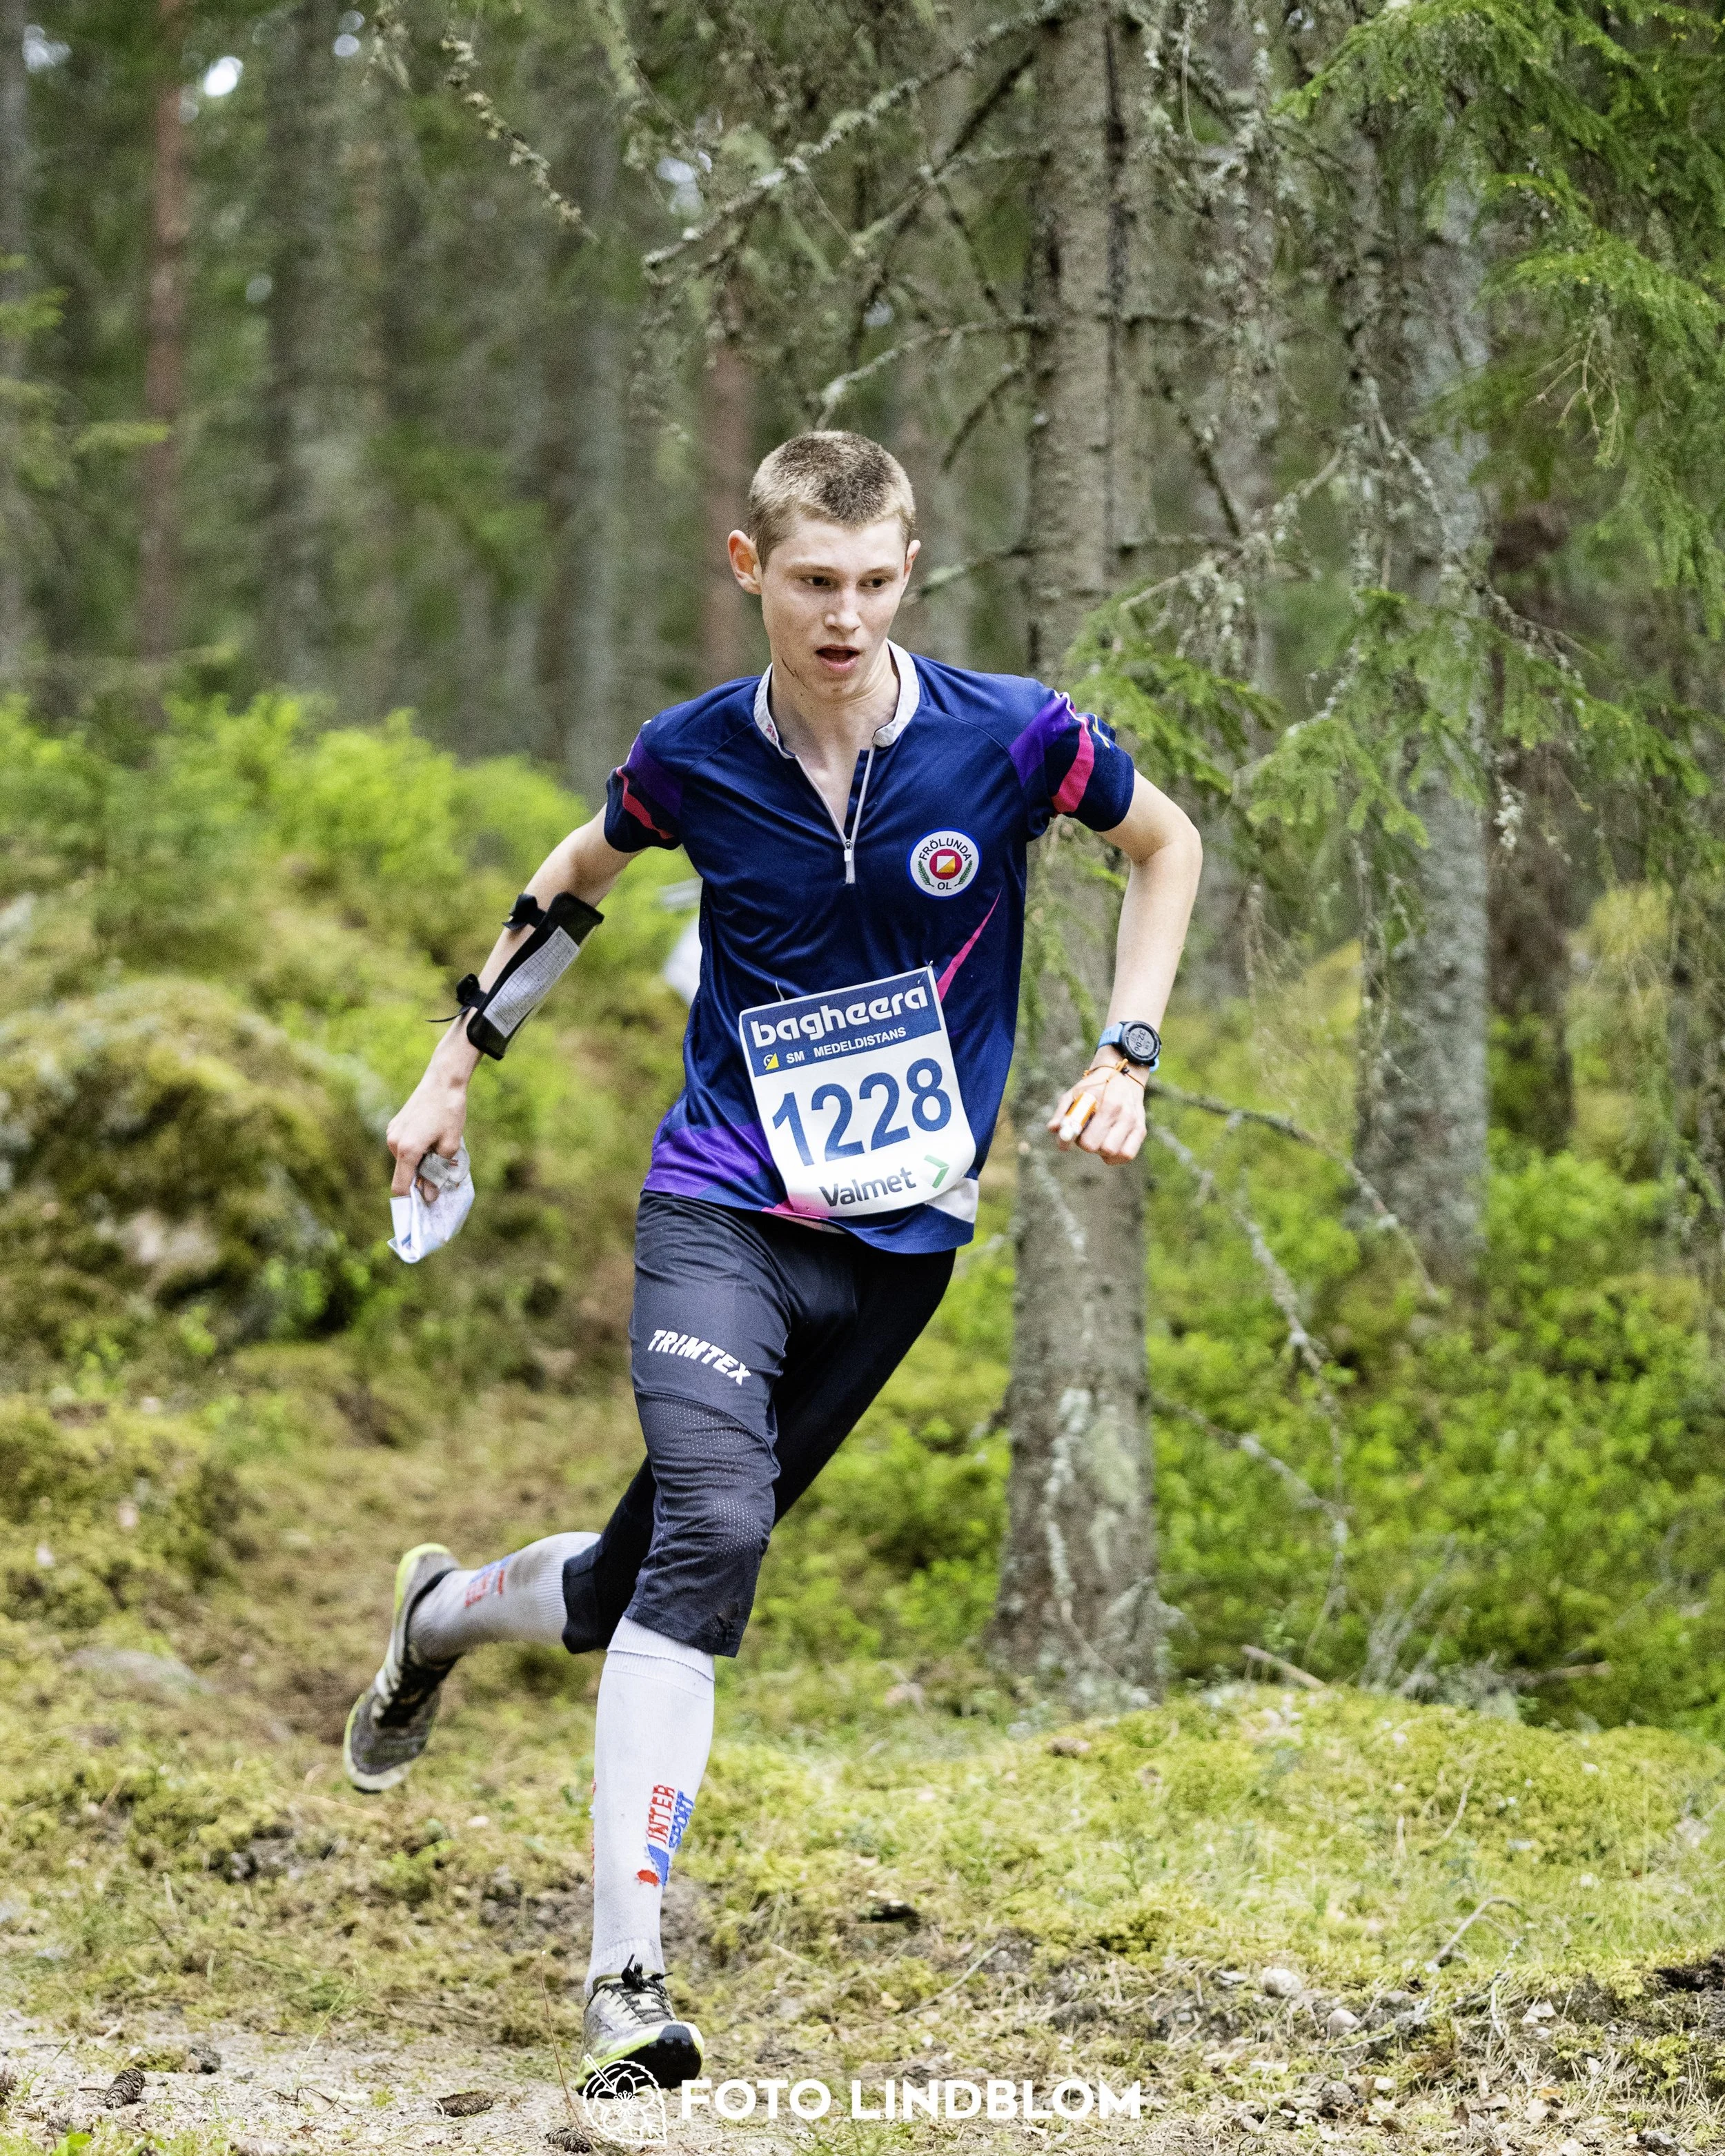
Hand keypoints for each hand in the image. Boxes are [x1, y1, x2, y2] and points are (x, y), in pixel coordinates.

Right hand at [387, 1068, 469, 1198]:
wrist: (442, 1082)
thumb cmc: (449, 1113)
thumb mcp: (449, 1146)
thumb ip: (437, 1173)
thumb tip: (429, 1195)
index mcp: (407, 1150)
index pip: (400, 1187)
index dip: (411, 1198)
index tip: (425, 1203)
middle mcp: (394, 1143)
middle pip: (404, 1173)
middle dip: (420, 1177)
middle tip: (441, 1170)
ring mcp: (392, 1133)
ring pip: (404, 1160)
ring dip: (419, 1161)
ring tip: (438, 1148)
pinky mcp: (394, 1125)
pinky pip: (403, 1146)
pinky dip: (415, 1149)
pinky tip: (431, 1137)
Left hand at [1047, 1059, 1146, 1164]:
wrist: (1124, 1075)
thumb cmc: (1095, 1087)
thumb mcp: (1075, 1093)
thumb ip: (1063, 1112)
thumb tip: (1053, 1129)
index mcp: (1098, 1099)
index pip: (1080, 1129)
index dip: (1068, 1138)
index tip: (1066, 1138)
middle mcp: (1118, 1110)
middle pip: (1093, 1146)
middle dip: (1085, 1143)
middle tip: (1085, 1134)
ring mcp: (1131, 1121)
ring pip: (1110, 1152)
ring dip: (1100, 1151)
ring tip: (1099, 1138)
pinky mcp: (1141, 1130)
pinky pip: (1127, 1155)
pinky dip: (1115, 1156)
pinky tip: (1109, 1146)